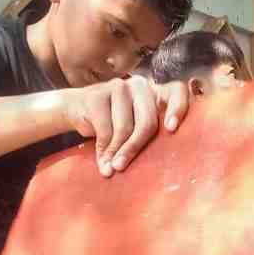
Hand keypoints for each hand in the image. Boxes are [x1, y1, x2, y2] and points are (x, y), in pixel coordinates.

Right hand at [64, 76, 187, 176]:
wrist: (75, 109)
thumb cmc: (113, 123)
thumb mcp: (134, 125)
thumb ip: (149, 133)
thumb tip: (168, 162)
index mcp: (155, 93)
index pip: (176, 91)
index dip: (178, 108)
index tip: (171, 129)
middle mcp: (140, 85)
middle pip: (147, 122)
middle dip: (135, 148)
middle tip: (122, 168)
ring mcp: (118, 87)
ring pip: (124, 129)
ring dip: (116, 153)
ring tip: (110, 169)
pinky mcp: (97, 95)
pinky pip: (105, 131)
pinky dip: (103, 151)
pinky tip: (102, 162)